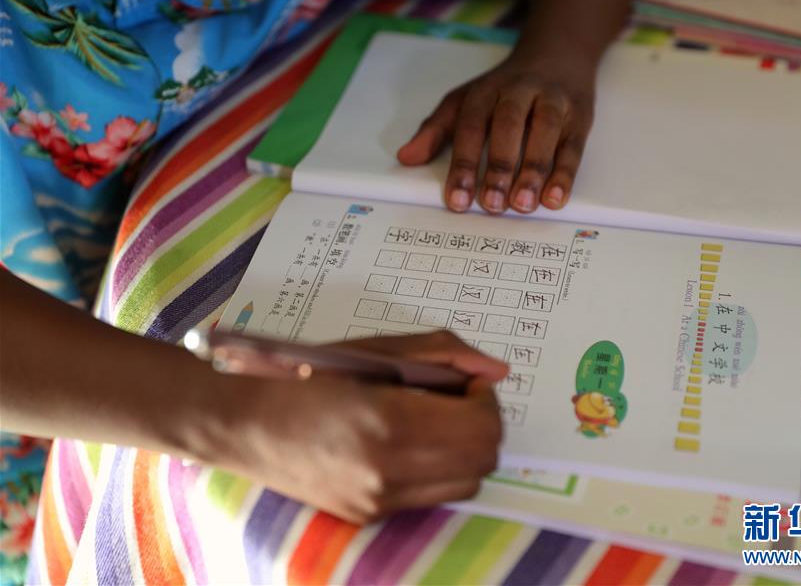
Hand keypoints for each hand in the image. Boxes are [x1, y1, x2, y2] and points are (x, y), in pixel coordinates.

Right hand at [210, 331, 507, 523]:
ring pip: (464, 484)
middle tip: (455, 399)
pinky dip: (436, 468)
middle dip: (482, 425)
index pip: (480, 427)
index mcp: (387, 422)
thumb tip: (494, 370)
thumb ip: (440, 353)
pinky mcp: (368, 516)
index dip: (485, 400)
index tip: (466, 383)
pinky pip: (431, 495)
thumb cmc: (303, 375)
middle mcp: (387, 472)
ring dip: (464, 450)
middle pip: (482, 461)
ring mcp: (378, 501)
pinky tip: (406, 443)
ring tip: (432, 421)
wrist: (240, 423)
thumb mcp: (373, 350)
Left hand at [397, 49, 596, 214]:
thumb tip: (406, 158)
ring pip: (545, 133)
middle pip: (509, 125)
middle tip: (492, 204)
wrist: (557, 55)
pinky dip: (565, 174)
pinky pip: (573, 146)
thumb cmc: (504, 90)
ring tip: (523, 205)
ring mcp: (553, 102)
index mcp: (486, 91)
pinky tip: (554, 199)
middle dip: (500, 166)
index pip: (471, 127)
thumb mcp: (464, 101)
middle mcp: (520, 92)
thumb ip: (436, 131)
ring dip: (534, 170)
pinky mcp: (579, 117)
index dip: (464, 165)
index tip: (458, 200)